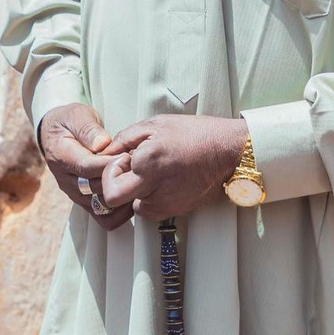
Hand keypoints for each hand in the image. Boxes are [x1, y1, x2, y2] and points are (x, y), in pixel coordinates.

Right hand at [37, 103, 130, 229]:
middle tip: (135, 167)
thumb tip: (102, 144)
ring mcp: (74, 193)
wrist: (55, 132)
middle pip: (95, 189)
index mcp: (62, 156)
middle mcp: (66, 179)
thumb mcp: (78, 115)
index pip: (87, 167)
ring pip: (101, 207)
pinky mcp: (83, 201)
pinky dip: (119, 211)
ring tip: (134, 181)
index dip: (109, 164)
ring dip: (120, 197)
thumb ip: (89, 129)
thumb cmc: (70, 121)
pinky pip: (103, 217)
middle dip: (118, 179)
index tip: (126, 156)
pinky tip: (129, 195)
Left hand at [100, 114, 247, 220]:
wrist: (228, 151)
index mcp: (148, 163)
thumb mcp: (156, 124)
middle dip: (116, 186)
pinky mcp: (177, 210)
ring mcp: (167, 203)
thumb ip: (124, 138)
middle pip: (115, 201)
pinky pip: (152, 209)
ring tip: (154, 172)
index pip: (110, 184)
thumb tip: (105, 152)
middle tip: (130, 172)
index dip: (111, 170)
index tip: (125, 158)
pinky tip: (164, 181)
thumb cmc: (194, 133)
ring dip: (136, 191)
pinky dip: (151, 198)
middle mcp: (156, 188)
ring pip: (134, 205)